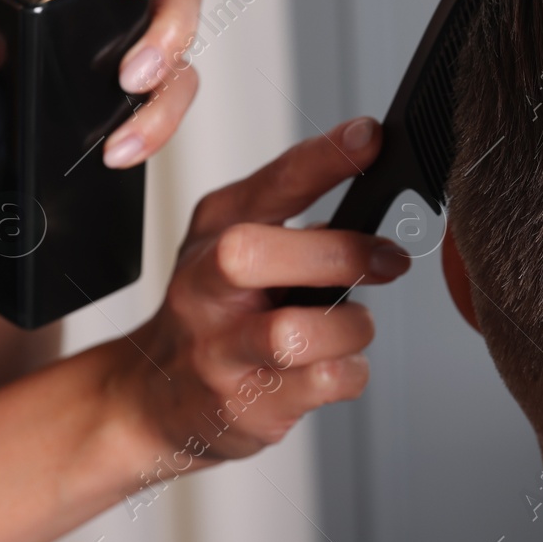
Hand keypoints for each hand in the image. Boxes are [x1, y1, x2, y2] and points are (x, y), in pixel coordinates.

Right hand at [117, 117, 410, 462]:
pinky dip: (349, 371)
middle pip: (257, 254)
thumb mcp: (236, 244)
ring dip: (350, 328)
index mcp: (217, 229)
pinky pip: (324, 382)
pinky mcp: (241, 404)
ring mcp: (216, 349)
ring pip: (297, 333)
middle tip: (389, 261)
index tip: (370, 137)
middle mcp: (205, 285)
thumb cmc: (214, 312)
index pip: (271, 183)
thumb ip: (295, 217)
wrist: (153, 399)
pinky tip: (334, 365)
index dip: (324, 158)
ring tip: (349, 327)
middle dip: (341, 255)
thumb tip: (379, 193)